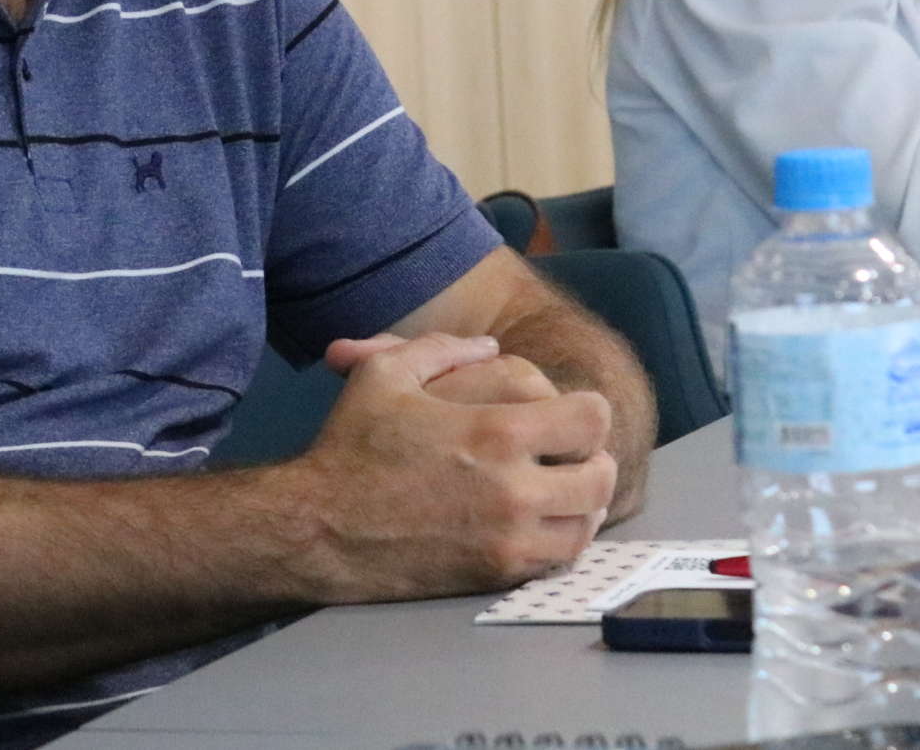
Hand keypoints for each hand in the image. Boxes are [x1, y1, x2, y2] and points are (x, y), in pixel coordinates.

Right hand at [287, 331, 616, 603]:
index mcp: (496, 432)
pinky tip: (540, 524)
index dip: (589, 411)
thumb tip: (489, 345)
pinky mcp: (494, 574)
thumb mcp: (385, 374)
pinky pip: (555, 562)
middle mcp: (514, 490)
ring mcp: (507, 539)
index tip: (573, 413)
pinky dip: (559, 541)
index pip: (590, 420)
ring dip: (584, 505)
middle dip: (595, 461)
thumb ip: (443, 348)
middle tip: (578, 455)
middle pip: (600, 477)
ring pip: (586, 526)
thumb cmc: (350, 447)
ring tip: (566, 490)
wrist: (319, 528)